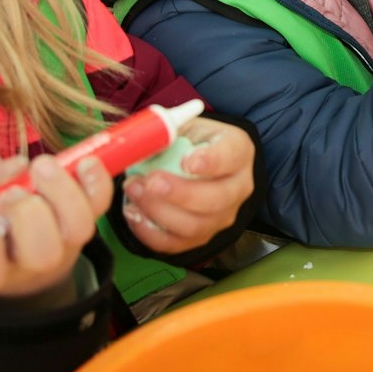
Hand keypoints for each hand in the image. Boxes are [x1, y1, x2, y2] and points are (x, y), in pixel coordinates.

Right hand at [0, 154, 108, 300]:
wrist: (21, 245)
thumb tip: (17, 166)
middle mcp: (32, 266)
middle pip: (42, 253)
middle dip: (27, 214)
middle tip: (12, 190)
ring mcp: (66, 245)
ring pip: (77, 229)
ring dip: (62, 193)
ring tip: (42, 167)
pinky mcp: (87, 222)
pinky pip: (100, 204)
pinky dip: (97, 182)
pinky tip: (87, 162)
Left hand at [121, 117, 255, 254]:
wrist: (201, 164)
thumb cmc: (193, 143)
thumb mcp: (186, 127)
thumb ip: (167, 133)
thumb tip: (138, 143)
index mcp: (238, 152)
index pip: (230, 157)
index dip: (211, 161)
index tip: (187, 161)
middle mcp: (238, 188)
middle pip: (216, 199)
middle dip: (179, 193)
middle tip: (150, 181)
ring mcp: (222, 216)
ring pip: (195, 226)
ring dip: (159, 211)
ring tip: (134, 191)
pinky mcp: (201, 237)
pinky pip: (175, 244)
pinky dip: (149, 232)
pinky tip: (133, 212)